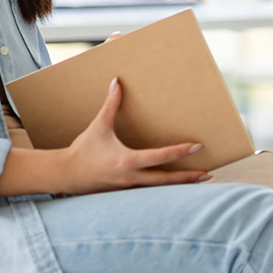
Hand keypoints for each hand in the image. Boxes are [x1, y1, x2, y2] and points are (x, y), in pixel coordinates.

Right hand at [0, 78, 210, 195]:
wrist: (64, 174)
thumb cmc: (82, 150)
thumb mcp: (98, 127)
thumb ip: (110, 105)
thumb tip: (116, 81)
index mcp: (127, 161)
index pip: (160, 157)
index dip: (180, 151)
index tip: (197, 146)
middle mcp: (131, 177)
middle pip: (166, 180)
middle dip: (188, 177)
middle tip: (208, 173)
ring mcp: (128, 187)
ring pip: (159, 188)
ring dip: (179, 185)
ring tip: (199, 180)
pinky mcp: (124, 191)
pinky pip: (148, 191)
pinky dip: (163, 188)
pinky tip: (175, 185)